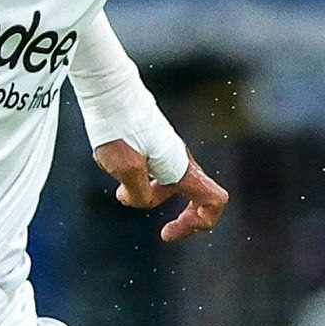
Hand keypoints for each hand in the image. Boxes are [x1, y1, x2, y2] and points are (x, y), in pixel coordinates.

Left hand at [95, 140, 228, 242]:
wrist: (110, 92)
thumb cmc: (120, 127)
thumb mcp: (125, 169)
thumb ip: (139, 194)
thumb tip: (138, 200)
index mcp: (181, 168)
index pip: (215, 200)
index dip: (202, 223)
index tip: (171, 230)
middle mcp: (180, 161)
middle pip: (197, 198)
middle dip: (183, 219)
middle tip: (165, 233)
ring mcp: (167, 152)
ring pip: (169, 186)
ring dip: (149, 197)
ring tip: (122, 193)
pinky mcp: (152, 145)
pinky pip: (154, 173)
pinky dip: (139, 181)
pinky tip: (116, 171)